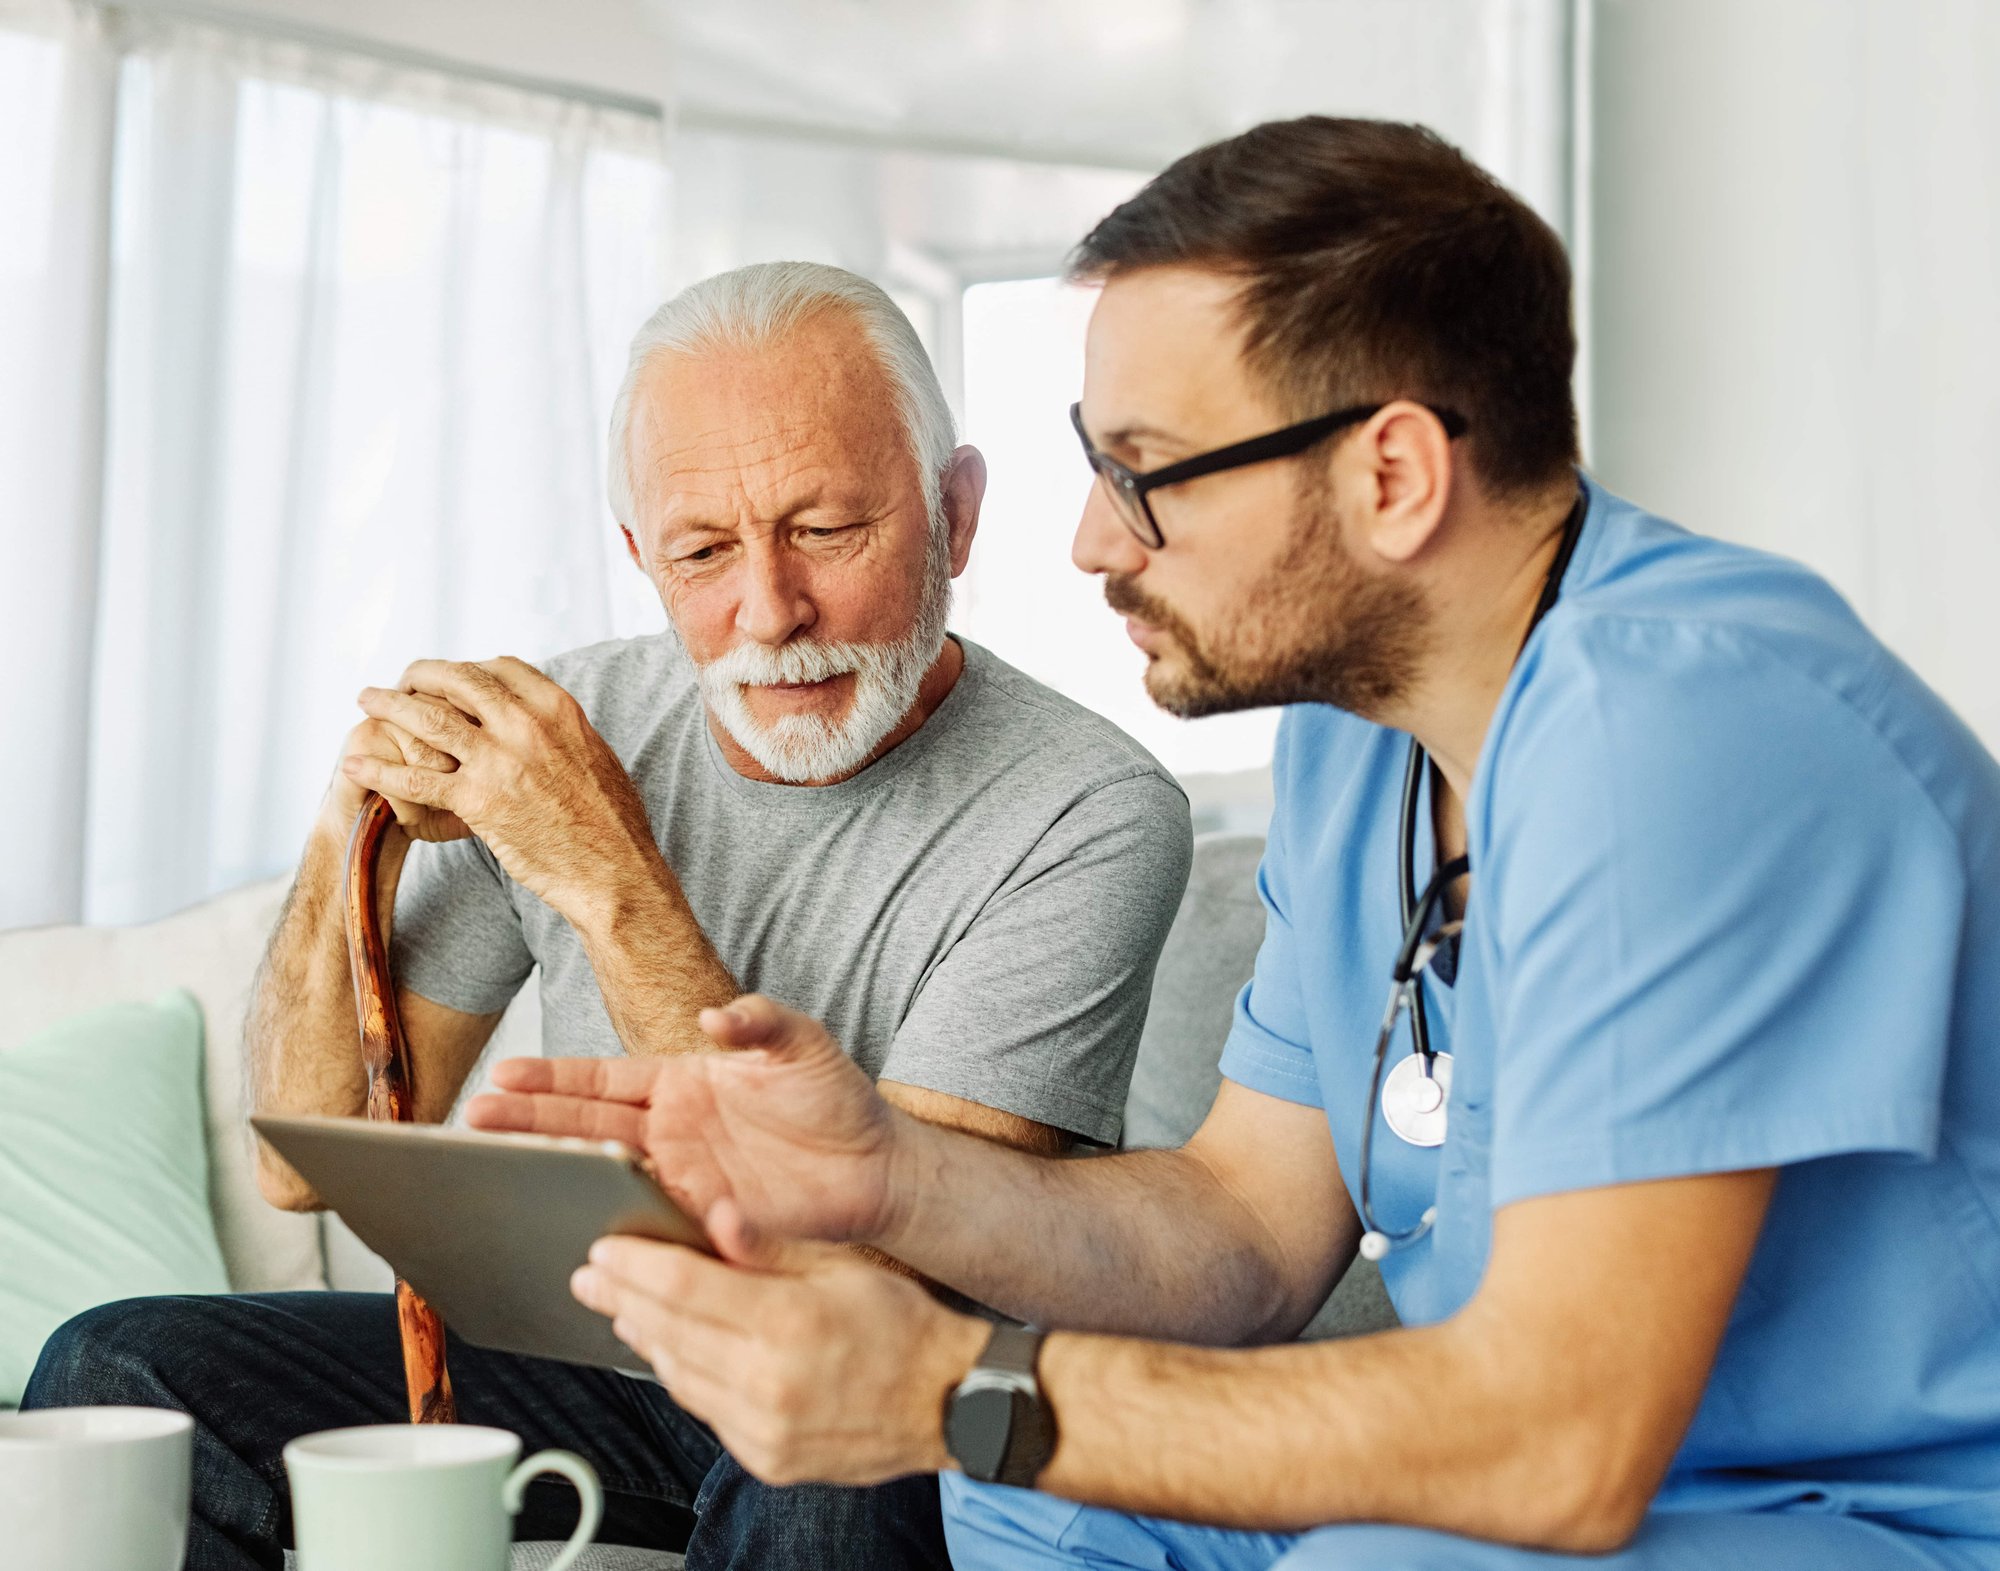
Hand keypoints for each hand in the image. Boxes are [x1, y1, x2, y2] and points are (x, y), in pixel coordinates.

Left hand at [342, 657, 660, 917]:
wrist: (613, 871)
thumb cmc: (611, 824)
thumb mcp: (596, 757)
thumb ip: (562, 734)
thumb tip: (546, 726)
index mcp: (557, 709)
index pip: (499, 668)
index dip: (468, 669)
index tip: (451, 679)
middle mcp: (525, 725)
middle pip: (456, 680)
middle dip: (420, 675)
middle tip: (400, 681)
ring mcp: (498, 761)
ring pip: (428, 719)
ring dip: (389, 706)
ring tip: (366, 700)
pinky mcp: (477, 802)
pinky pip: (415, 779)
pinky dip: (379, 770)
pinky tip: (356, 765)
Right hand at [465, 995, 907, 1247]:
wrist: (879, 1165)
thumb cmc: (837, 1097)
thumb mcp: (800, 1042)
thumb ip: (758, 1021)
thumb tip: (715, 1016)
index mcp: (682, 1082)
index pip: (603, 1077)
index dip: (553, 1077)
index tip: (503, 1074)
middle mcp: (670, 1130)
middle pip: (584, 1121)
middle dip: (527, 1119)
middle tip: (473, 1118)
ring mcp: (682, 1176)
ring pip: (603, 1170)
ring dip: (554, 1167)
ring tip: (499, 1163)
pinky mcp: (703, 1218)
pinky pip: (651, 1219)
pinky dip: (617, 1218)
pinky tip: (575, 1219)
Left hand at [574, 1200, 987, 1485]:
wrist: (951, 1401)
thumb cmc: (904, 1326)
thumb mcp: (844, 1266)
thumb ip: (773, 1246)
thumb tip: (715, 1216)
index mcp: (788, 1324)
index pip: (685, 1288)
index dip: (636, 1267)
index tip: (604, 1253)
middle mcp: (769, 1383)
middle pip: (669, 1334)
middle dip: (622, 1301)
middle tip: (590, 1278)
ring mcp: (765, 1430)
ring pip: (678, 1378)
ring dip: (645, 1340)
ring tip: (623, 1311)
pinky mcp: (767, 1459)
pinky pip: (706, 1412)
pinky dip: (683, 1379)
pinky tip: (673, 1354)